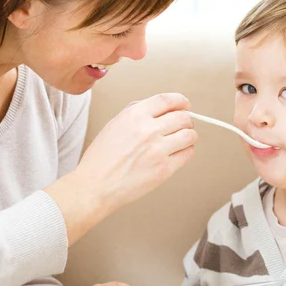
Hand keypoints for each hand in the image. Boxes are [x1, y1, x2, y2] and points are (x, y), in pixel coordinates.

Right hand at [46, 93, 197, 244]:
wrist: (96, 185)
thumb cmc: (101, 158)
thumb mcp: (114, 124)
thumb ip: (135, 112)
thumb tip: (157, 107)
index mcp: (134, 116)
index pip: (167, 100)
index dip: (181, 101)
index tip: (185, 105)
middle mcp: (148, 130)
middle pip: (183, 117)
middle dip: (187, 120)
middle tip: (185, 125)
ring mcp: (158, 150)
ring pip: (190, 135)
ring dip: (190, 135)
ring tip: (183, 139)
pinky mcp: (164, 169)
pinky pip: (187, 154)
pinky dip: (187, 150)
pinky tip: (180, 152)